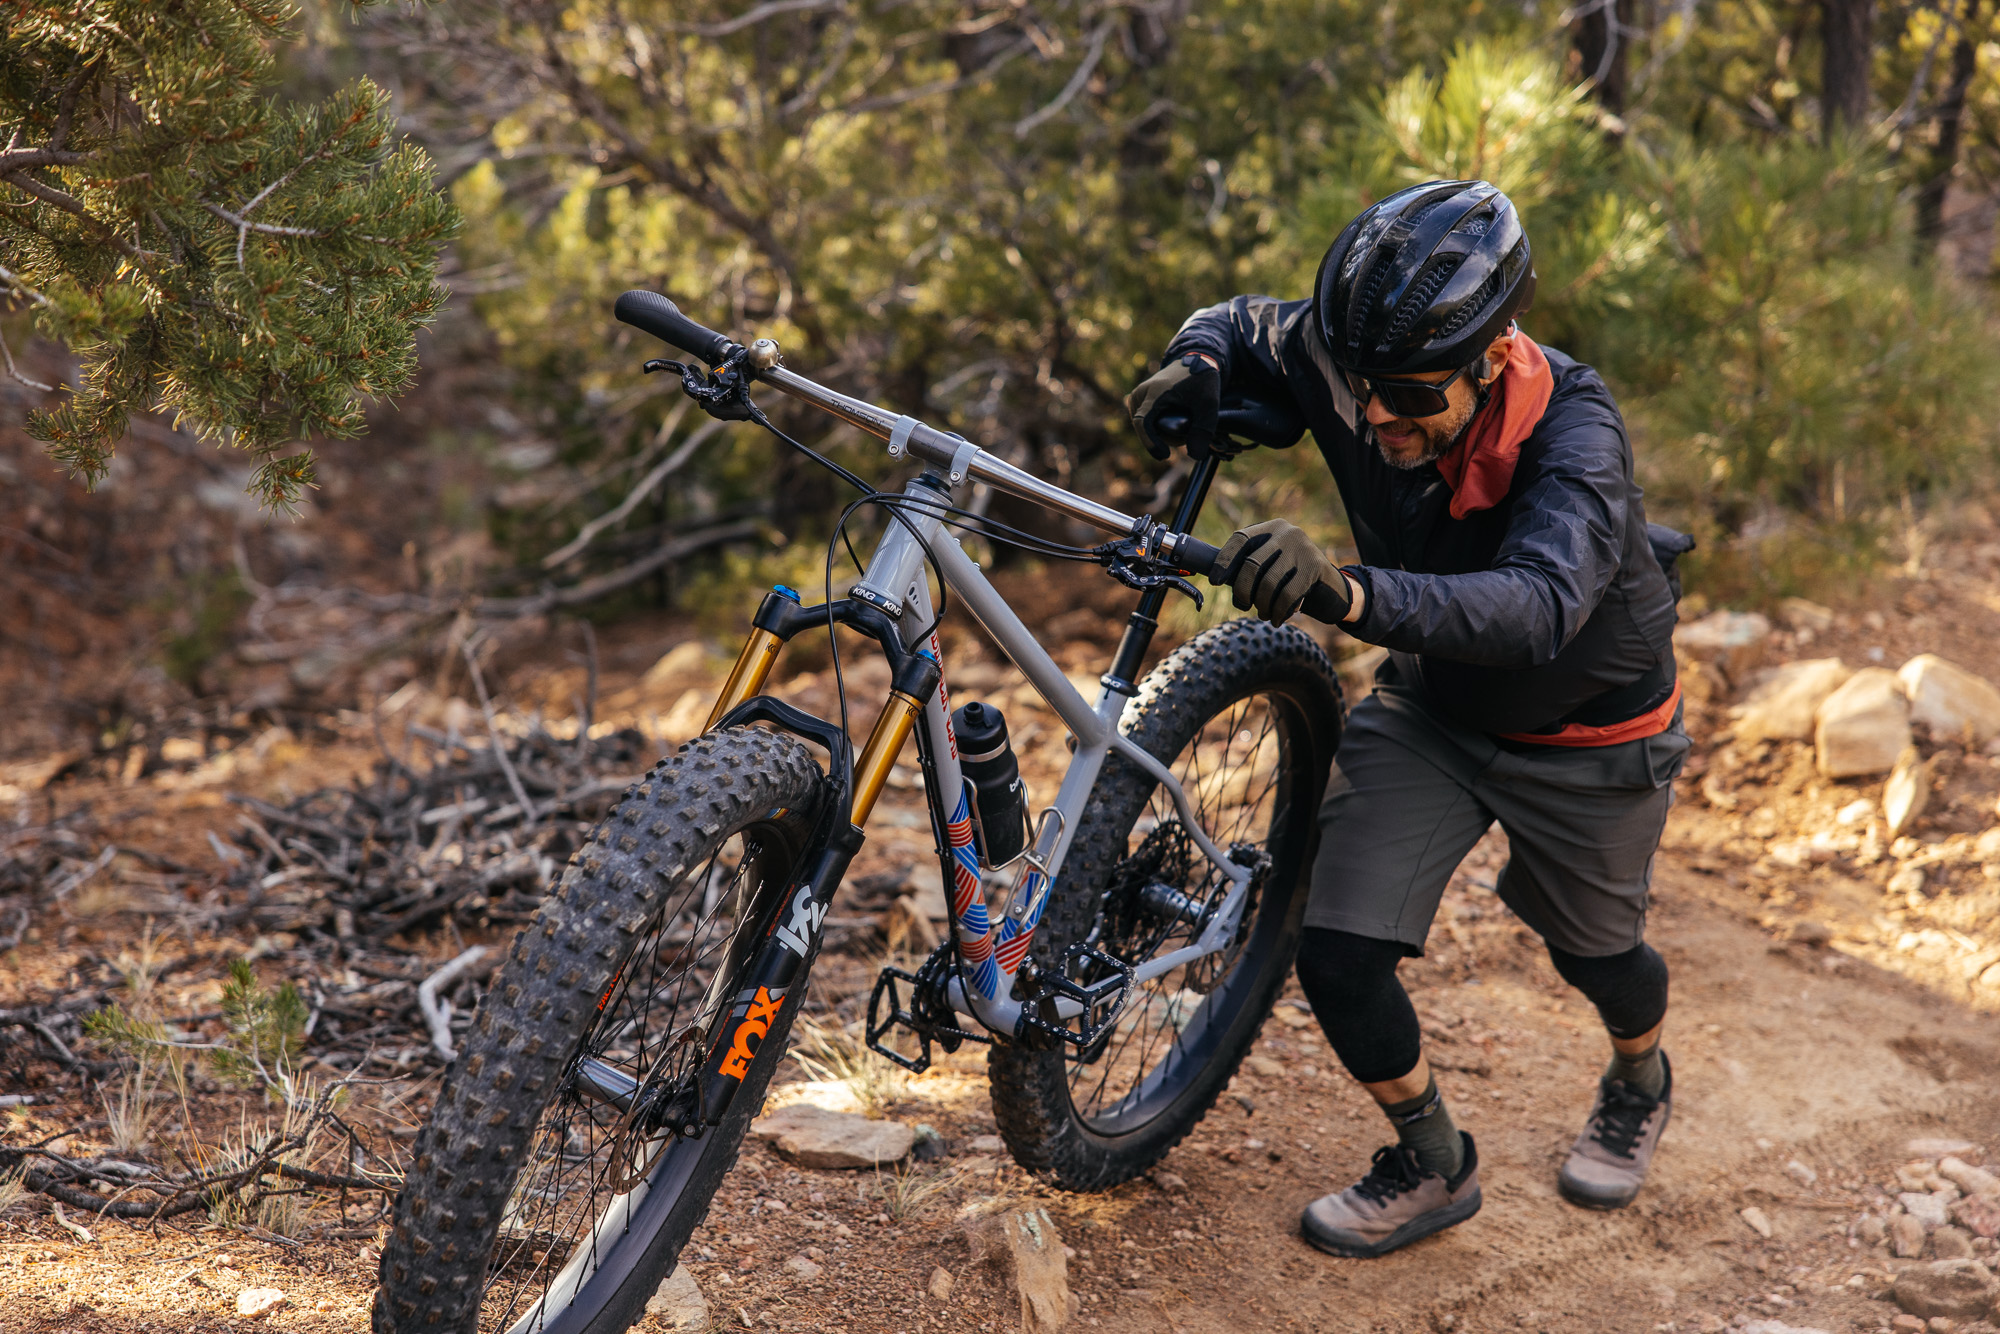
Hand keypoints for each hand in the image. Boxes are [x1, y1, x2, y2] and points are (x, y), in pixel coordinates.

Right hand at [1125, 353, 1220, 460]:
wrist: (1194, 360)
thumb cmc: (1201, 380)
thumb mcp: (1208, 404)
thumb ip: (1203, 430)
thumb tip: (1195, 456)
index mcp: (1154, 393)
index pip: (1143, 423)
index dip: (1151, 443)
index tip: (1165, 455)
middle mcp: (1139, 394)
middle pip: (1147, 429)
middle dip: (1167, 437)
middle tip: (1189, 432)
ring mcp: (1136, 398)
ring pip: (1146, 427)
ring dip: (1164, 432)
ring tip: (1184, 424)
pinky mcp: (1138, 401)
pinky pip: (1146, 422)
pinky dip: (1160, 426)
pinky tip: (1175, 420)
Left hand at [1214, 519, 1350, 624]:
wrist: (1332, 588)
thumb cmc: (1292, 579)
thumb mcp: (1271, 565)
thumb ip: (1249, 567)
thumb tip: (1216, 577)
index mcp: (1271, 528)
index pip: (1240, 539)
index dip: (1224, 560)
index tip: (1215, 581)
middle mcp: (1287, 533)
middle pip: (1251, 564)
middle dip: (1243, 591)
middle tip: (1243, 605)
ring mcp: (1303, 548)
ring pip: (1268, 583)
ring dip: (1262, 606)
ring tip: (1264, 614)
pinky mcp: (1315, 567)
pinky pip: (1286, 596)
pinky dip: (1278, 612)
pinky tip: (1277, 619)